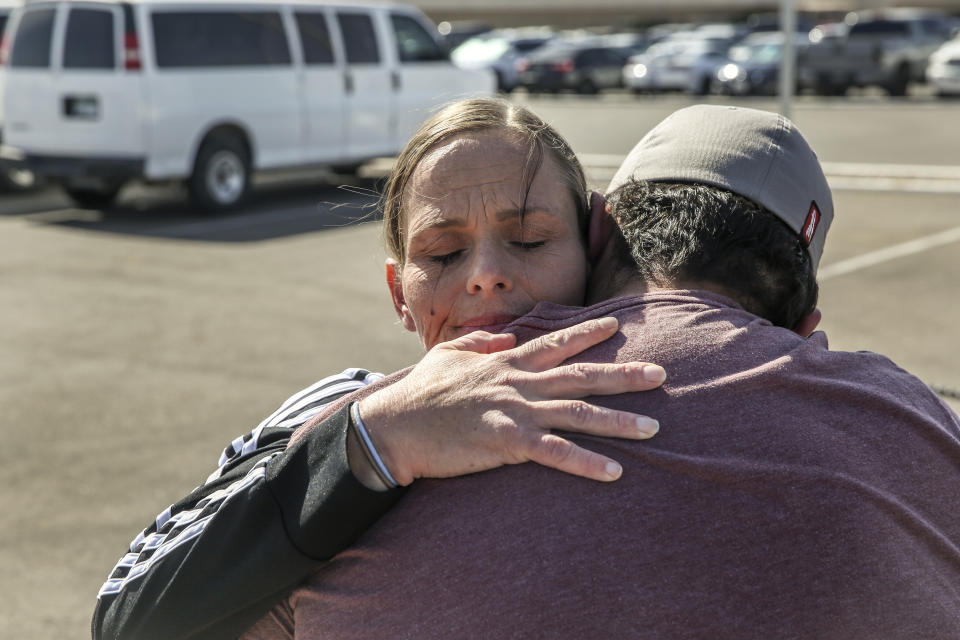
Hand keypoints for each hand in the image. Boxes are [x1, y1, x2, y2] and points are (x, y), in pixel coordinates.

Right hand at [357, 317, 664, 484]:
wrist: (394, 425)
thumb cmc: (419, 392)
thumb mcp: (448, 355)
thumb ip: (480, 342)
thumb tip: (505, 336)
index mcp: (505, 362)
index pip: (555, 344)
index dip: (587, 334)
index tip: (616, 326)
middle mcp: (518, 383)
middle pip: (580, 376)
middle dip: (624, 375)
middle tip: (662, 374)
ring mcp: (514, 411)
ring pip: (577, 413)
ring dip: (618, 420)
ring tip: (653, 427)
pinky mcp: (506, 442)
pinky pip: (555, 452)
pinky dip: (586, 462)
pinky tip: (614, 472)